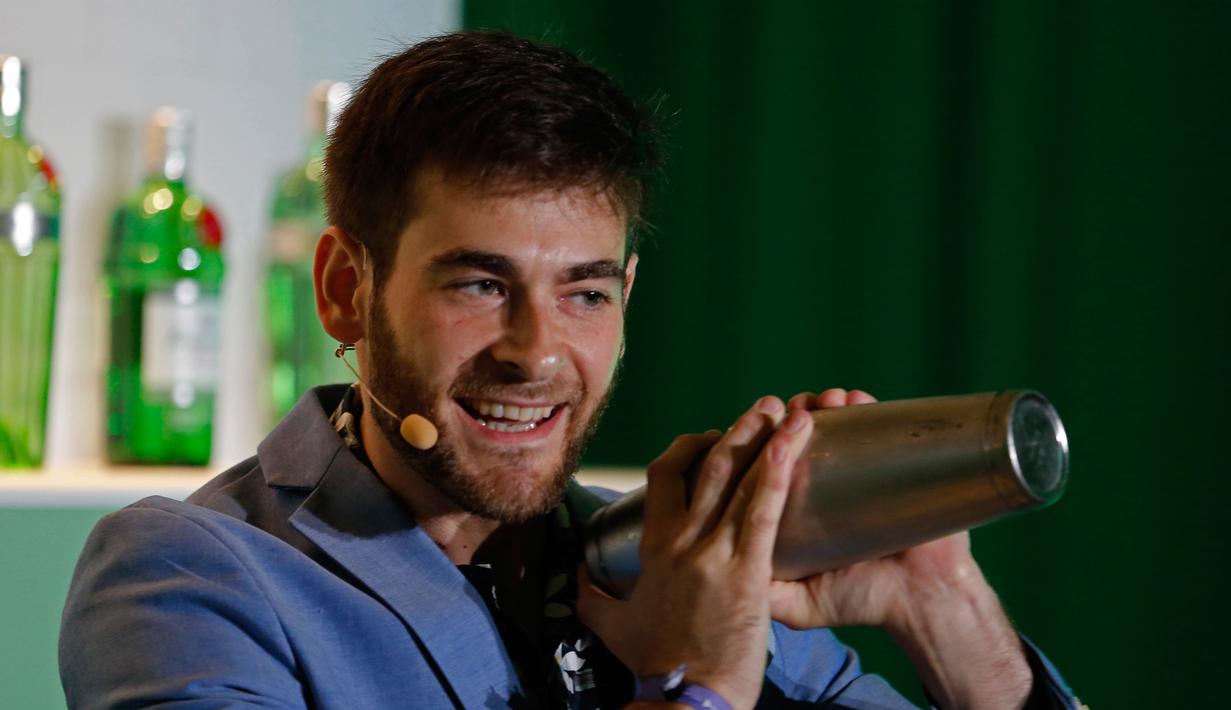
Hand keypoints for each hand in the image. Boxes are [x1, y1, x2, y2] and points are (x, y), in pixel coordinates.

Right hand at [578, 396, 814, 709]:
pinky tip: (794, 446)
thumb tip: (579, 584)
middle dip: (738, 431)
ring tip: (791, 413)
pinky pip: (763, 512)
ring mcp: (714, 554)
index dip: (686, 450)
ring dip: (767, 439)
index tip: (708, 438)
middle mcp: (682, 541)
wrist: (684, 698)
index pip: (664, 478)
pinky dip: (778, 473)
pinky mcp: (747, 572)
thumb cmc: (655, 666)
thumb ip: (594, 600)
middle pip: (709, 468)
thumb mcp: (613, 627)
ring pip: (739, 480)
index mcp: (654, 548)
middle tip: (764, 408)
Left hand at [770, 388, 974, 629]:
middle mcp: (825, 482)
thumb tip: (715, 579)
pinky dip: (863, 405)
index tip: (746, 432)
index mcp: (797, 507)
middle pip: (794, 437)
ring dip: (821, 404)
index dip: (752, 445)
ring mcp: (860, 470)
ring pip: (833, 423)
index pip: (765, 466)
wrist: (924, 602)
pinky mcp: (898, 462)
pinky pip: (877, 423)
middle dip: (784, 417)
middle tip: (781, 409)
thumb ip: (762, 593)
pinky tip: (853, 399)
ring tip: (822, 401)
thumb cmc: (862, 600)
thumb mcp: (800, 604)